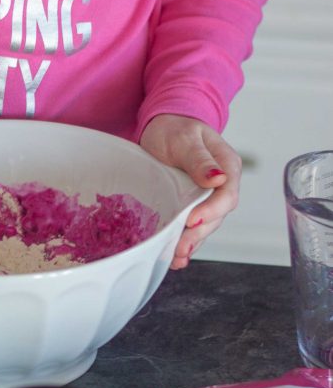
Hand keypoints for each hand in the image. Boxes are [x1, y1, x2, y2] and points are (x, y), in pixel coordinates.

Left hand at [139, 114, 240, 269]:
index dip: (212, 211)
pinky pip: (192, 228)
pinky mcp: (191, 206)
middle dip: (198, 235)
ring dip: (191, 244)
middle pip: (216, 216)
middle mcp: (221, 186)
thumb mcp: (185, 139)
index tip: (192, 220)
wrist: (161, 128)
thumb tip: (218, 178)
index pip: (227, 194)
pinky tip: (173, 257)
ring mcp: (207, 198)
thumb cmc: (175, 128)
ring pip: (205, 226)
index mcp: (227, 166)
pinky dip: (184, 242)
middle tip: (179, 248)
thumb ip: (200, 159)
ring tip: (176, 259)